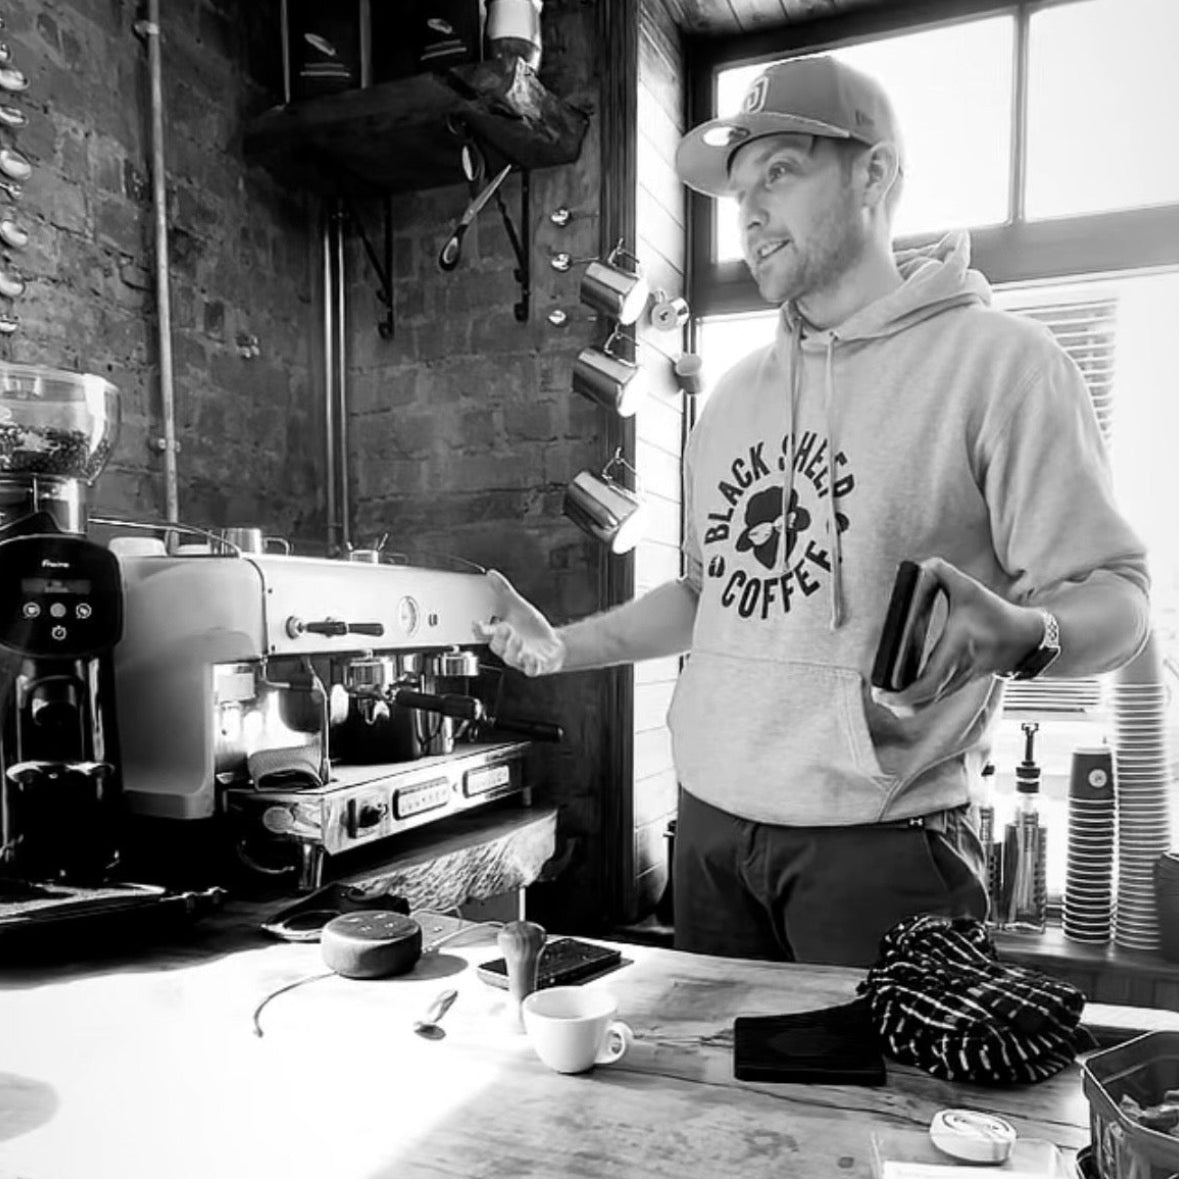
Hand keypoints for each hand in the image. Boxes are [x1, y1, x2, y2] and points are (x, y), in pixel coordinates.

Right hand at [475, 569, 566, 677]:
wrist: (553, 645)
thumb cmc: (531, 628)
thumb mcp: (518, 606)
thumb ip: (504, 591)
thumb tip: (492, 575)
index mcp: (501, 635)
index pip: (485, 634)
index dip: (480, 630)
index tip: (477, 624)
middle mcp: (509, 649)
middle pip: (498, 647)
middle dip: (499, 638)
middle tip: (504, 627)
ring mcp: (522, 658)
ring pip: (513, 659)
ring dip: (514, 650)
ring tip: (518, 639)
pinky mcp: (536, 666)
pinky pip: (532, 669)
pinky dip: (531, 665)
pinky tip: (532, 658)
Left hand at [873, 557, 1044, 714]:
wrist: (1024, 638)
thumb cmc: (996, 614)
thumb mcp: (969, 588)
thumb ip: (942, 572)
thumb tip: (919, 565)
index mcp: (955, 651)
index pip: (926, 685)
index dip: (901, 695)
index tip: (881, 692)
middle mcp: (955, 672)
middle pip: (922, 703)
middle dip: (897, 704)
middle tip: (876, 694)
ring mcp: (958, 681)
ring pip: (928, 705)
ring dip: (905, 705)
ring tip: (884, 694)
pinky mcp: (958, 683)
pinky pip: (934, 699)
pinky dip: (917, 700)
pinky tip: (900, 691)